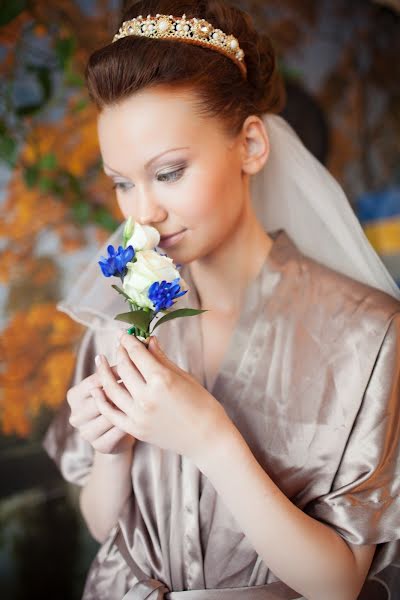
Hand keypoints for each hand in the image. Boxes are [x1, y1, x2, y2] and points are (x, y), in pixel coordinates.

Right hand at [67, 366, 135, 454]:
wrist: (118, 434)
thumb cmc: (117, 401)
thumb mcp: (112, 385)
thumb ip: (116, 370)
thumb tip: (132, 348)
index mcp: (73, 396)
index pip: (93, 381)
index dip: (114, 374)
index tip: (132, 367)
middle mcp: (75, 415)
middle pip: (100, 400)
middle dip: (121, 392)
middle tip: (140, 385)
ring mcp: (86, 433)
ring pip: (110, 415)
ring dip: (126, 407)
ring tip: (141, 399)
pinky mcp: (100, 446)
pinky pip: (118, 430)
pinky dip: (130, 422)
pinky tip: (140, 415)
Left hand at [91, 333, 230, 463]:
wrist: (207, 439)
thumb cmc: (202, 404)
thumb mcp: (184, 377)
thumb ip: (161, 359)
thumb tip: (148, 340)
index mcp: (162, 380)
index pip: (138, 354)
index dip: (128, 341)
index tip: (123, 333)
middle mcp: (147, 397)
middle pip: (124, 368)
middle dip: (119, 352)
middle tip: (117, 344)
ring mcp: (139, 415)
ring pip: (112, 388)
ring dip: (103, 372)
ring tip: (100, 360)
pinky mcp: (135, 429)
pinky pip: (111, 412)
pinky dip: (101, 399)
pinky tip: (95, 387)